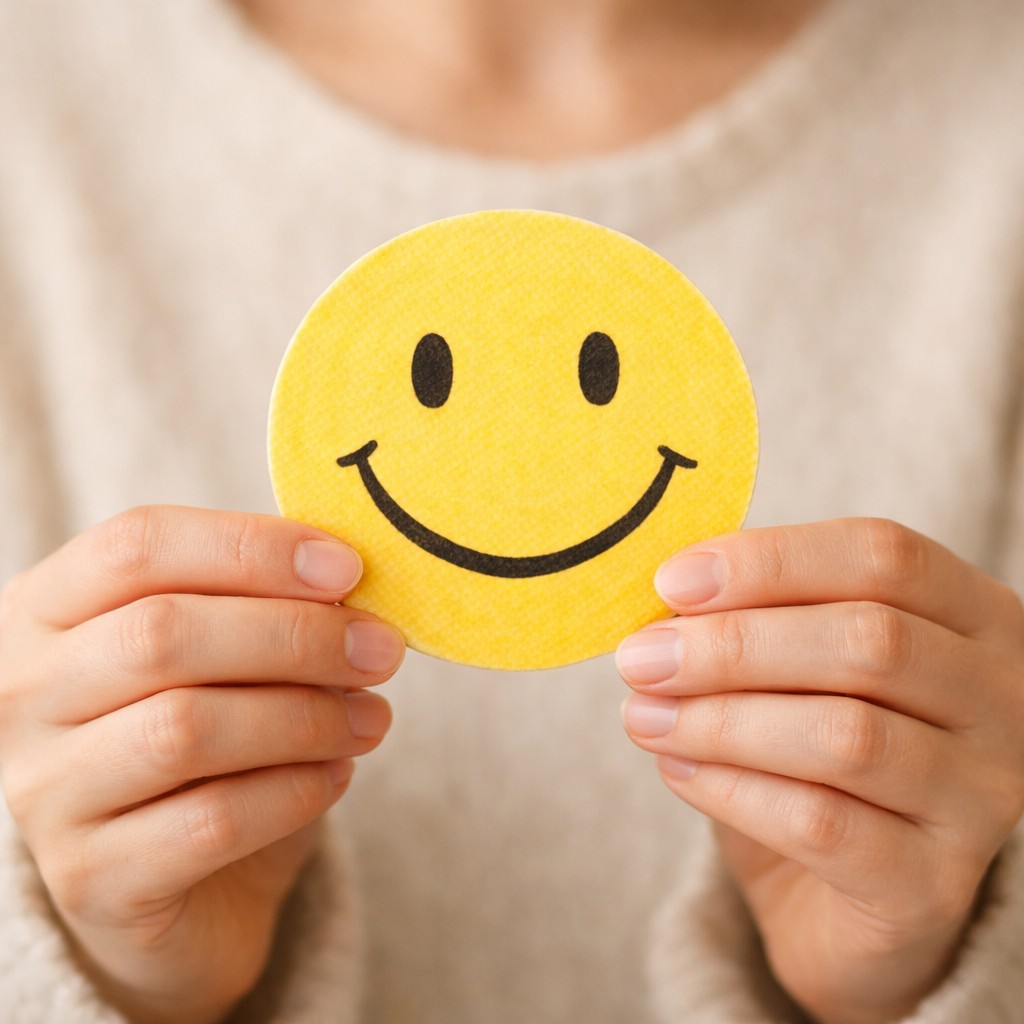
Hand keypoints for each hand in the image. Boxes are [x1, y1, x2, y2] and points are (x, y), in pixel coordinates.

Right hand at [0, 506, 403, 1023]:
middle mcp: (24, 693)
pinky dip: (295, 791)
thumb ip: (266, 604)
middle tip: (381, 650)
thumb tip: (350, 578)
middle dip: (296, 636)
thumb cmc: (211, 735)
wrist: (182, 879)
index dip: (250, 548)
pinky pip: (210, 822)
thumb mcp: (226, 653)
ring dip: (306, 716)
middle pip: (162, 633)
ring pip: (185, 728)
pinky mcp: (89, 877)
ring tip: (373, 717)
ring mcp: (44, 790)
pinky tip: (337, 774)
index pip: (136, 545)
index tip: (347, 568)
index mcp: (49, 608)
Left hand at [617, 519, 1023, 1023]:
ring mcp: (982, 795)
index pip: (883, 556)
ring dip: (720, 719)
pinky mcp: (934, 882)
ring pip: (845, 735)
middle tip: (639, 657)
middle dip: (733, 645)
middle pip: (868, 641)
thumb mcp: (790, 667)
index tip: (672, 580)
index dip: (771, 561)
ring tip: (642, 715)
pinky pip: (821, 824)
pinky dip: (731, 789)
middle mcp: (1000, 698)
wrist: (842, 896)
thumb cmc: (811, 752)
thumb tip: (667, 597)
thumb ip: (749, 619)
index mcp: (972, 616)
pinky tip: (677, 769)